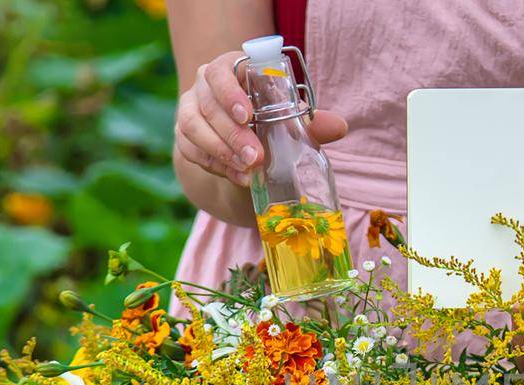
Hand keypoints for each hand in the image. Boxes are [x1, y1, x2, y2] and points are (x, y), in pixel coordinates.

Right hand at [175, 50, 348, 186]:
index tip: (248, 115)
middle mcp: (204, 85)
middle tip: (256, 157)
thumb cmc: (271, 122)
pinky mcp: (183, 136)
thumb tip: (339, 127)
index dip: (230, 92)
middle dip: (232, 133)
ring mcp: (189, 109)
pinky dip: (214, 165)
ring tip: (248, 169)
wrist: (243, 147)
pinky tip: (237, 176)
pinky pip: (190, 150)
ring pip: (193, 127)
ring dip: (221, 150)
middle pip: (208, 103)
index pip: (221, 71)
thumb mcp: (291, 120)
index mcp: (232, 69)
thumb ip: (313, 122)